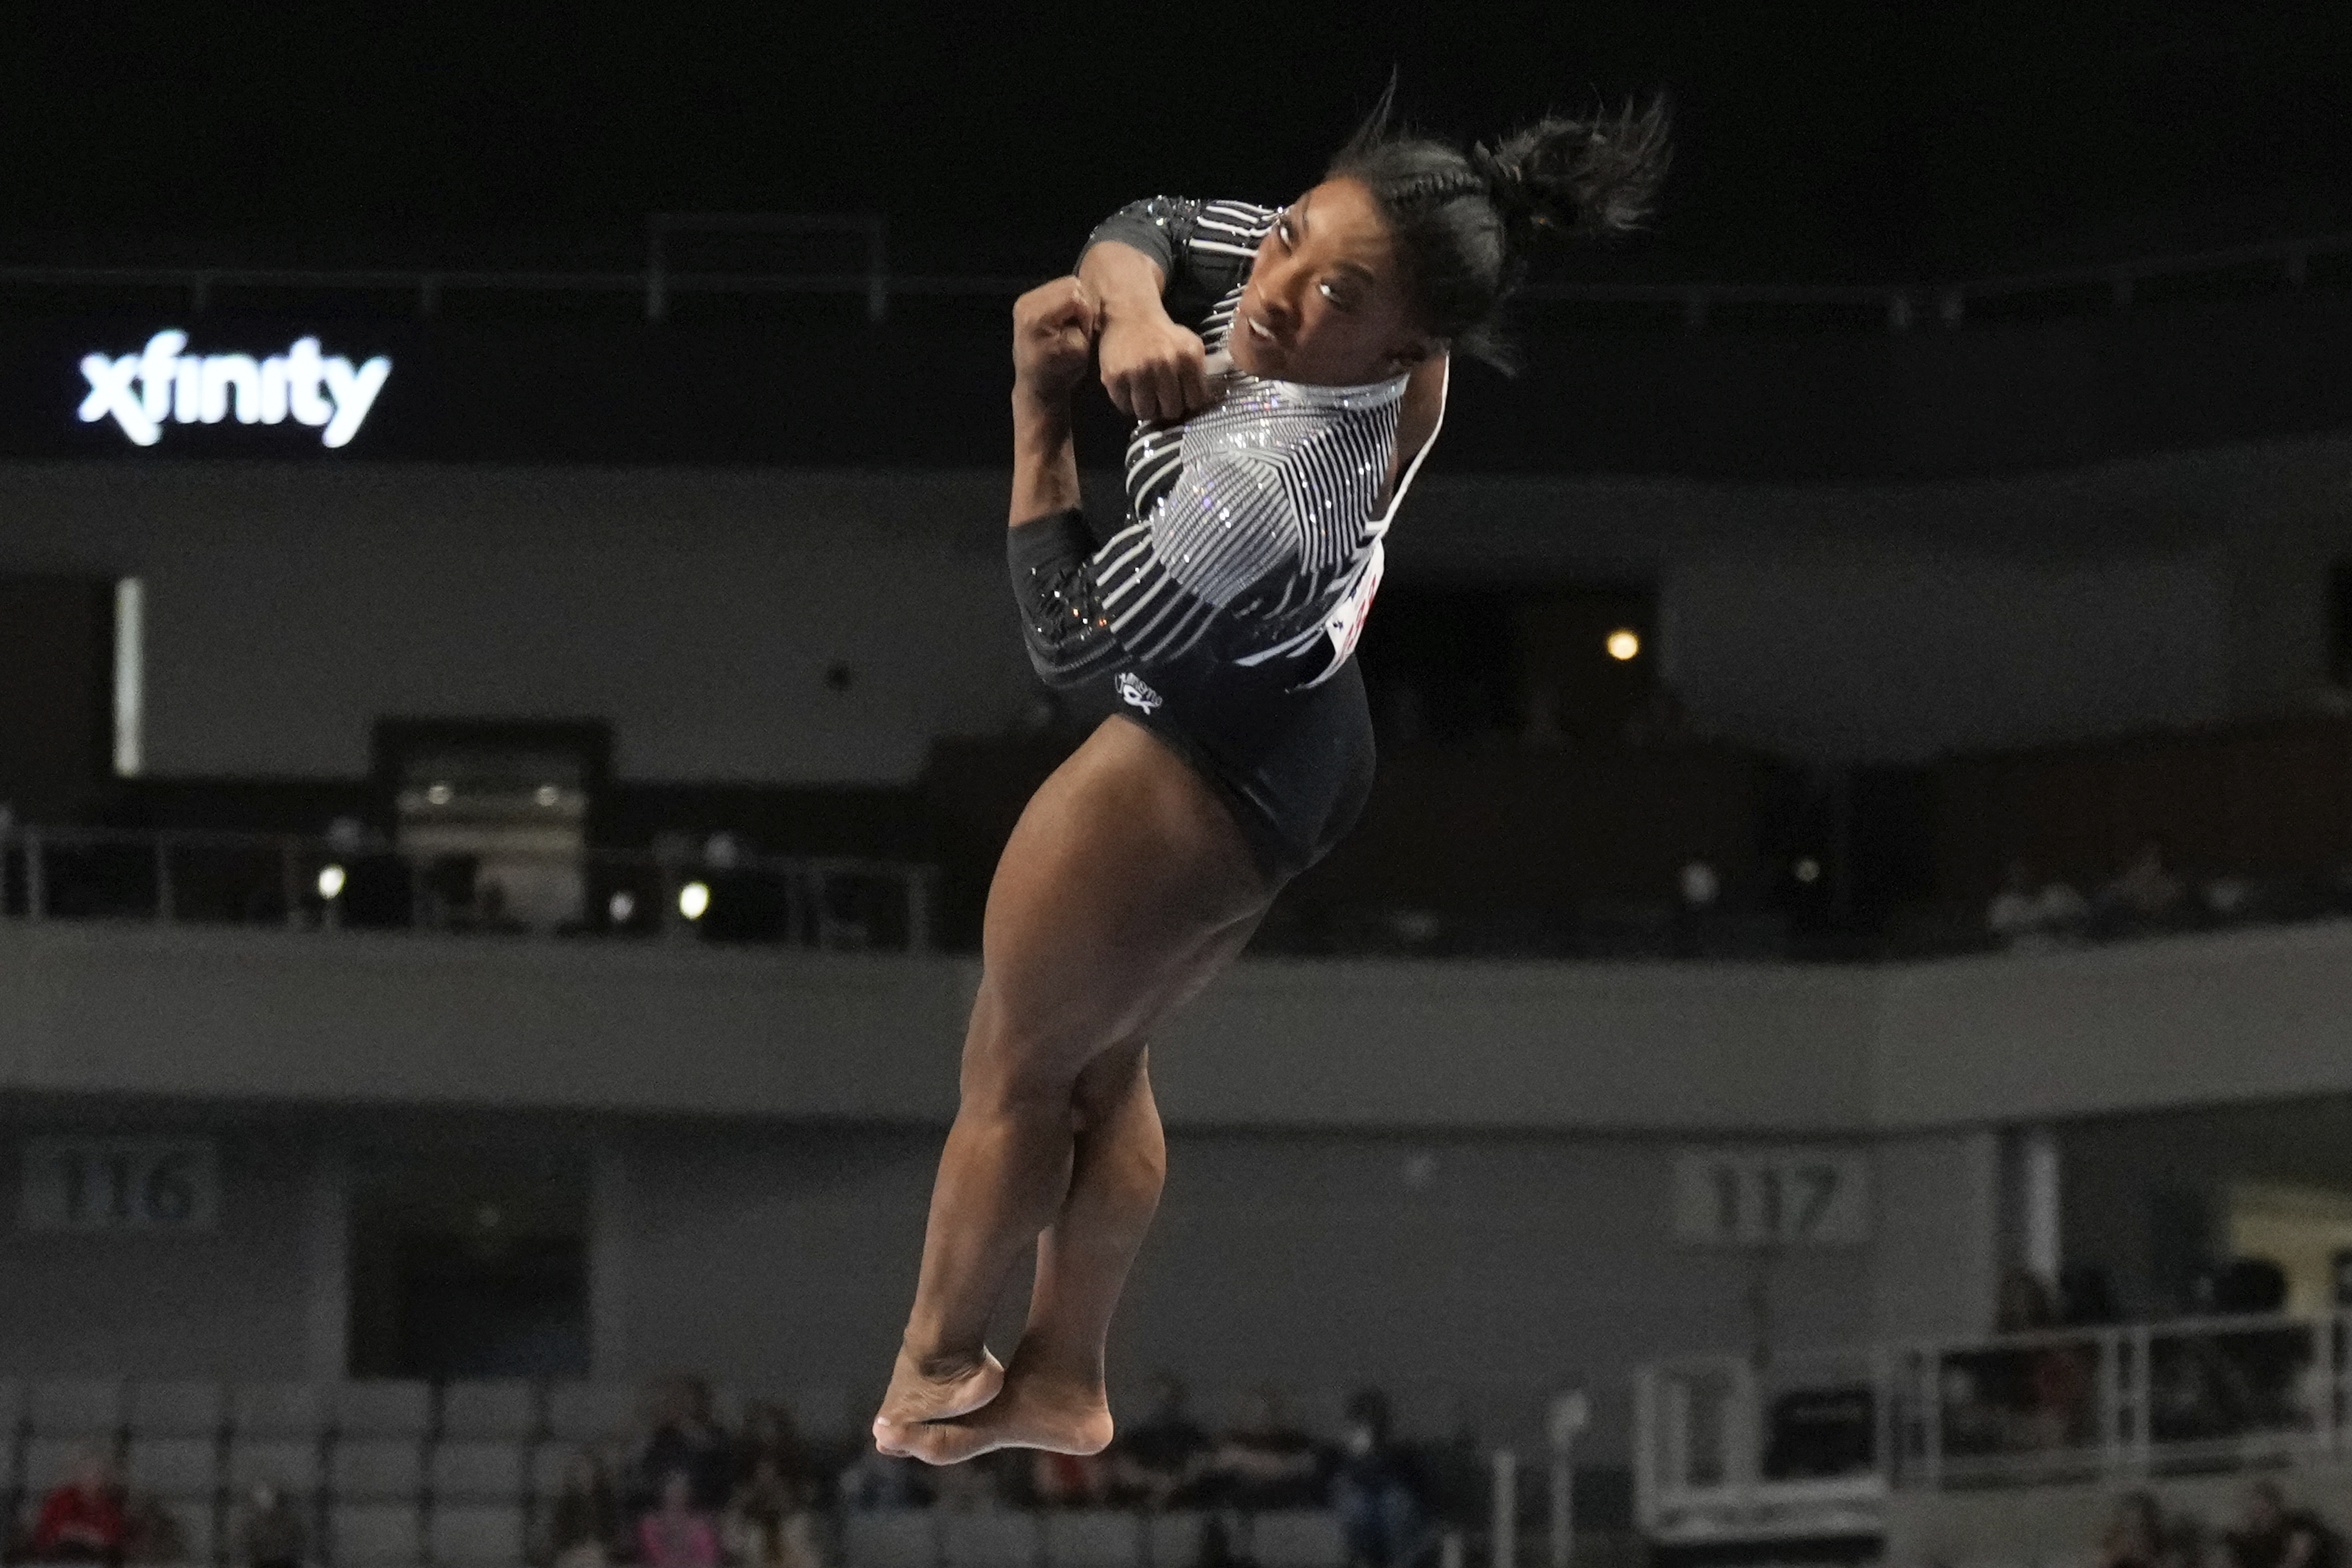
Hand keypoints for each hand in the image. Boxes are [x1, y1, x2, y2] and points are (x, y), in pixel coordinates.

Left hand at [1012, 276, 1099, 401]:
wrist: (1037, 384)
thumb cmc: (1060, 372)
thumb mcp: (1081, 349)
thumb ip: (1085, 322)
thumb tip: (1088, 304)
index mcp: (1036, 315)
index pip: (1075, 296)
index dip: (1085, 314)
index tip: (1081, 335)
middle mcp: (1027, 302)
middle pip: (1070, 284)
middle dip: (1080, 305)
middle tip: (1077, 329)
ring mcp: (1025, 299)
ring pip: (1066, 283)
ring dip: (1074, 303)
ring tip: (1069, 324)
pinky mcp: (1029, 300)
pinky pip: (1058, 289)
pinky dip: (1066, 302)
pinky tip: (1062, 320)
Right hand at [1097, 307, 1210, 423]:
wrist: (1130, 314)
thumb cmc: (1163, 334)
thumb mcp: (1191, 344)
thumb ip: (1200, 371)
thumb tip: (1199, 403)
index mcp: (1187, 357)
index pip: (1195, 402)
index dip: (1188, 402)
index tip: (1181, 398)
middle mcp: (1164, 365)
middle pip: (1171, 411)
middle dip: (1167, 408)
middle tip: (1161, 399)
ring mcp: (1138, 372)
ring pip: (1147, 413)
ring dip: (1147, 409)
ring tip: (1145, 397)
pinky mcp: (1115, 376)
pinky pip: (1124, 407)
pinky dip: (1127, 404)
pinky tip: (1130, 391)